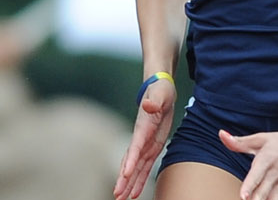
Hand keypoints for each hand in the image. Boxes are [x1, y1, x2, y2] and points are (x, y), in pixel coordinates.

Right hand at [113, 76, 175, 199]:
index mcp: (143, 126)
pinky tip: (134, 193)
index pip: (135, 145)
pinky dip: (139, 180)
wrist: (160, 89)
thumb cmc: (160, 90)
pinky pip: (144, 167)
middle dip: (123, 178)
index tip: (124, 173)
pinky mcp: (151, 147)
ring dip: (128, 183)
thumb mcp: (160, 93)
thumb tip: (148, 105)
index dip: (130, 160)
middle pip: (130, 161)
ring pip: (135, 168)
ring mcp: (144, 144)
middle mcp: (140, 138)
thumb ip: (154, 100)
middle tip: (117, 194)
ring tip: (121, 198)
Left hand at [219, 120, 277, 199]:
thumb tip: (221, 134)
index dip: (249, 186)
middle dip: (255, 199)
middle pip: (264, 191)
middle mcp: (277, 172)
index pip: (256, 175)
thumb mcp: (261, 139)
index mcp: (267, 159)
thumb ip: (239, 143)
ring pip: (275, 199)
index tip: (243, 196)